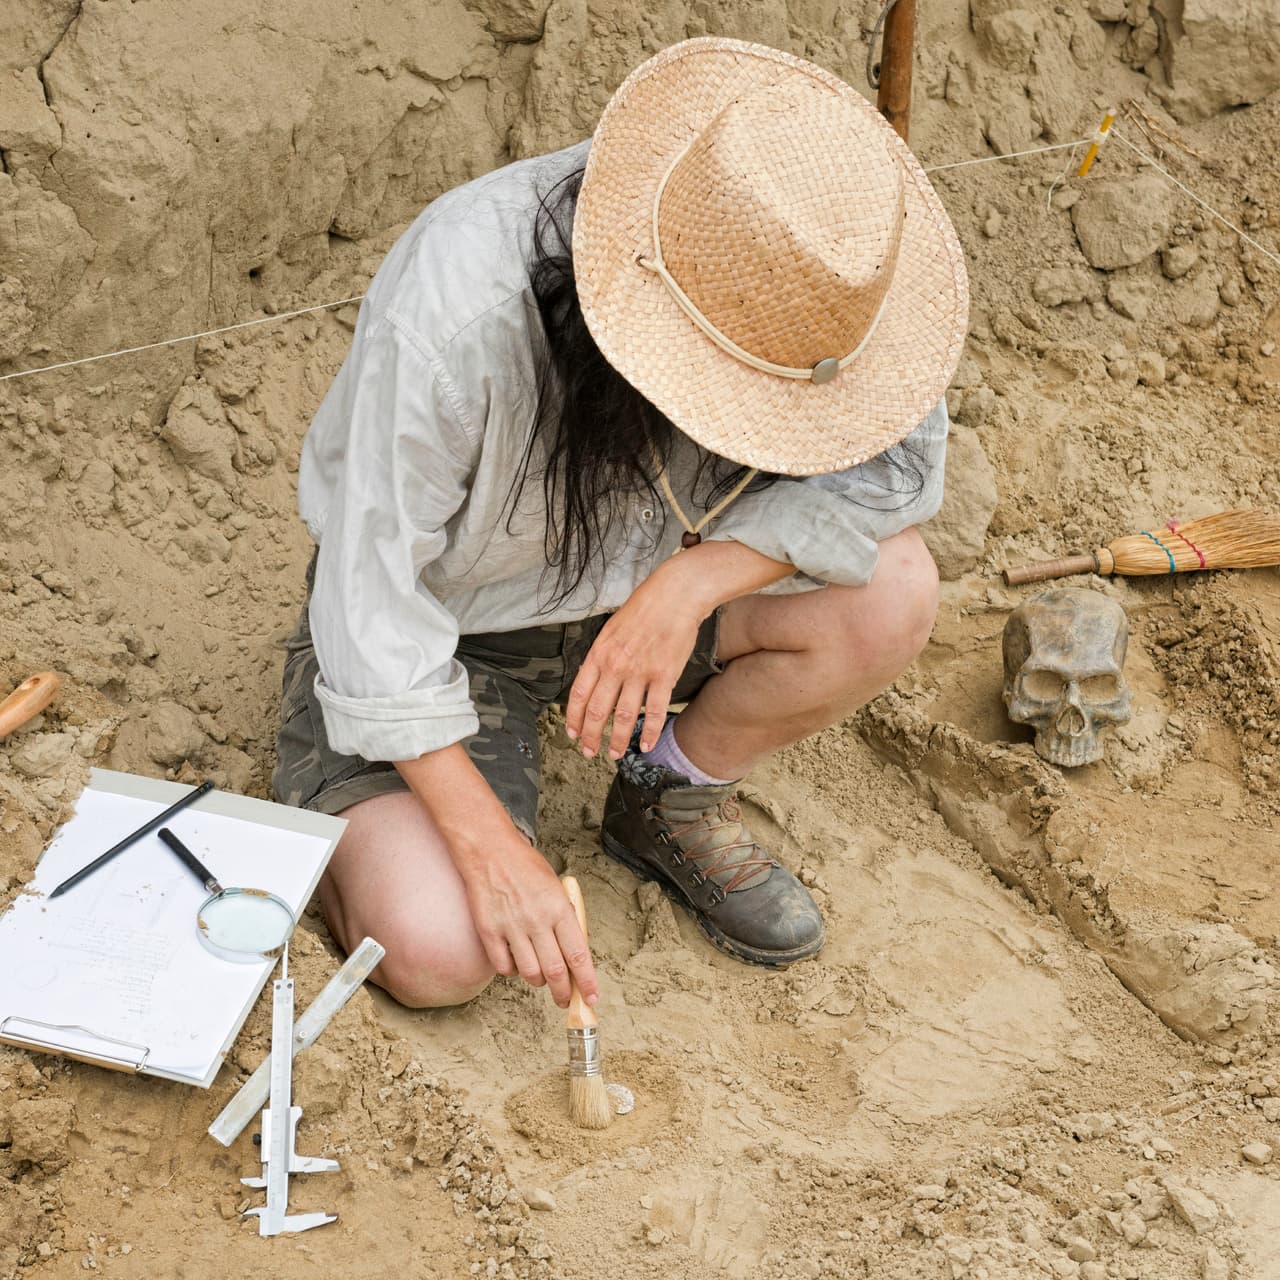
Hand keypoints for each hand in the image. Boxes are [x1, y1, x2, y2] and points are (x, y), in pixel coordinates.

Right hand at [456, 825, 599, 1009]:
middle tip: (566, 1001)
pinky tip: (517, 961)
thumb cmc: (526, 867)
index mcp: (559, 908)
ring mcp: (512, 927)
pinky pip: (504, 967)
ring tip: (541, 977)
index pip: (578, 955)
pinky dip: (513, 971)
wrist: (490, 851)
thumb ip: (566, 917)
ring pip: (530, 974)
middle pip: (555, 972)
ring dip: (539, 982)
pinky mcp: (489, 932)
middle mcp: (537, 920)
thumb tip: (574, 951)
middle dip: (564, 993)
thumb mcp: (556, 887)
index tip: (592, 997)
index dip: (587, 982)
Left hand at [565, 571, 702, 760]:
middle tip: (589, 752)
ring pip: (623, 716)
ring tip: (613, 754)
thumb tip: (594, 681)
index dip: (574, 718)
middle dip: (590, 736)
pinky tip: (644, 745)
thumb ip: (602, 657)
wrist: (674, 596)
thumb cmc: (643, 610)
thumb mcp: (610, 631)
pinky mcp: (664, 676)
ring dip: (616, 740)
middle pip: (597, 710)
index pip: (579, 694)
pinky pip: (655, 712)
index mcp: (598, 654)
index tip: (573, 733)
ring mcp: (640, 672)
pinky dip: (649, 732)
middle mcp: (615, 666)